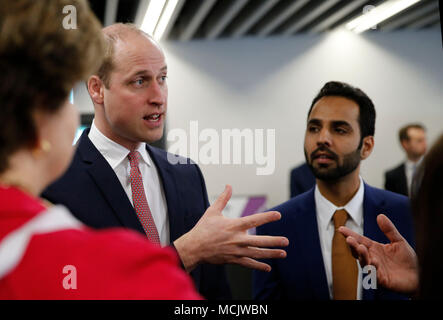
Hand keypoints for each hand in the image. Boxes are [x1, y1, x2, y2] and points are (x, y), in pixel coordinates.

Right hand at [174, 185, 288, 272]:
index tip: (278, 215)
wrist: (194, 248)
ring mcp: (236, 251)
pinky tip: (268, 267)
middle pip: (259, 241)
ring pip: (256, 253)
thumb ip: (223, 198)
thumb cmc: (203, 228)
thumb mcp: (212, 211)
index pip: (254, 220)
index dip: (267, 217)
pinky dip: (258, 266)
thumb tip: (229, 185)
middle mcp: (236, 239)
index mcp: (233, 226)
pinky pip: (248, 263)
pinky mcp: (233, 260)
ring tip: (283, 254)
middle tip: (286, 241)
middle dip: (274, 241)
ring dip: (271, 254)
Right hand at [338, 214, 418, 293]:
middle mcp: (372, 258)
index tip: (341, 229)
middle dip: (352, 245)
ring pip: (364, 261)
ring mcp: (375, 269)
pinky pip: (373, 273)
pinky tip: (372, 261)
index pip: (360, 240)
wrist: (419, 276)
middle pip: (358, 251)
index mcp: (375, 248)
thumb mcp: (399, 242)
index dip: (350, 234)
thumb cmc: (408, 260)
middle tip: (349, 239)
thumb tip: (380, 216)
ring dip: (361, 255)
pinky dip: (371, 268)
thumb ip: (389, 230)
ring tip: (360, 247)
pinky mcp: (381, 279)